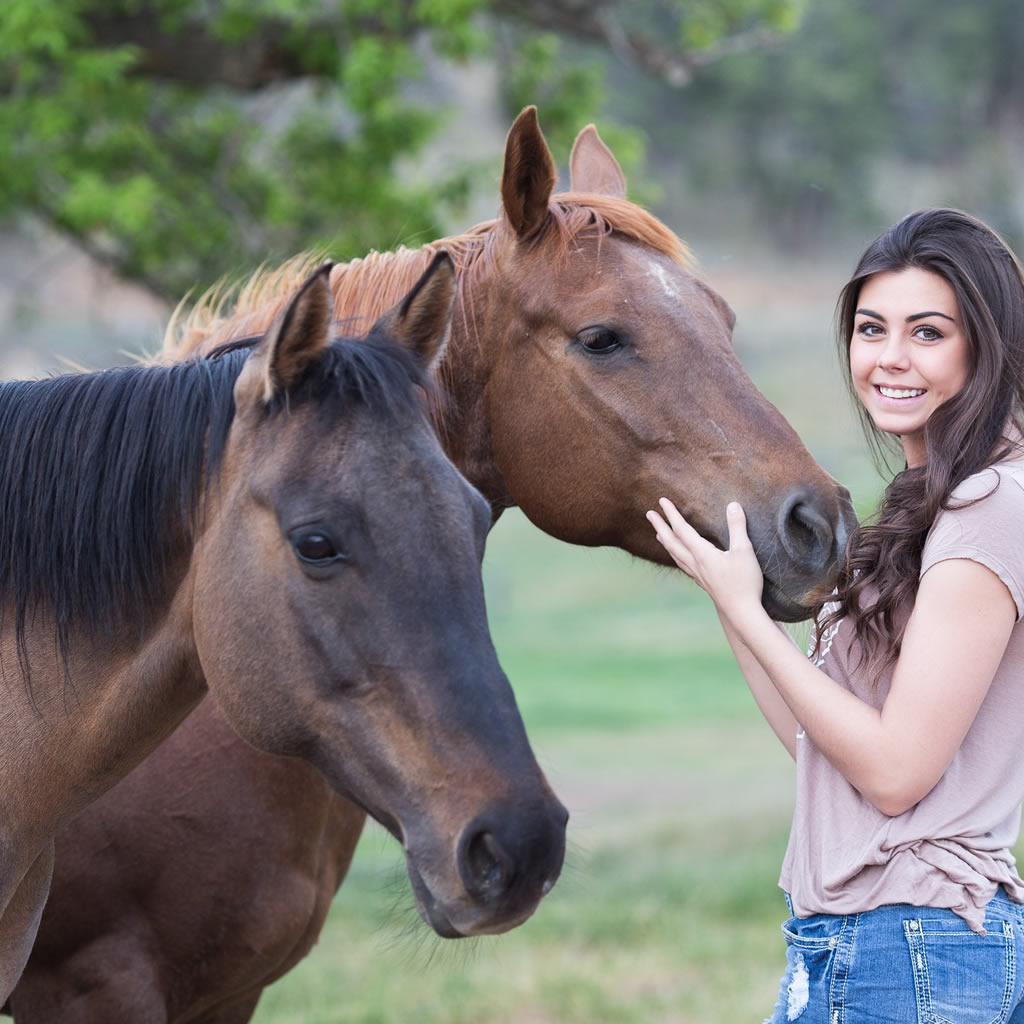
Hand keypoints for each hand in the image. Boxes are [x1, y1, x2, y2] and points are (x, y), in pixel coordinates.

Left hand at [646, 498, 764, 627]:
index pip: (682, 529)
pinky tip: (681, 560)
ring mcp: (698, 575)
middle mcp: (695, 564)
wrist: (742, 613)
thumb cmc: (744, 582)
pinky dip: (677, 558)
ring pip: (676, 556)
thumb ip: (737, 527)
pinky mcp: (704, 584)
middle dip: (660, 526)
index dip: (672, 514)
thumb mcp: (743, 551)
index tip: (661, 501)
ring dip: (666, 543)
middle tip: (649, 514)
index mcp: (701, 554)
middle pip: (672, 542)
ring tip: (658, 535)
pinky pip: (684, 567)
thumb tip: (733, 504)